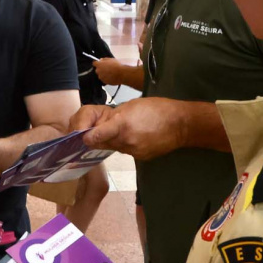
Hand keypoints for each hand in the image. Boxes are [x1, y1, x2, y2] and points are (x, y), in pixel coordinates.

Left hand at [69, 98, 186, 160]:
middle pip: (100, 143)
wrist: (182, 124)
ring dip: (110, 140)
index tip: (80, 134)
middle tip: (97, 128)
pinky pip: (125, 150)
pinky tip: (135, 135)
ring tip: (122, 128)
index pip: (93, 137)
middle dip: (96, 136)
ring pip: (112, 147)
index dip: (84, 136)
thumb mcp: (131, 105)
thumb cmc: (157, 108)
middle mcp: (125, 142)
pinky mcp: (140, 157)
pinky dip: (124, 144)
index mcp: (122, 125)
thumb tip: (97, 126)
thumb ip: (112, 117)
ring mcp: (133, 152)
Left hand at [93, 58, 125, 85]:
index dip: (97, 63)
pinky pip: (104, 79)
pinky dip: (107, 78)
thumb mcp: (111, 59)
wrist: (122, 74)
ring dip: (104, 74)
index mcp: (99, 65)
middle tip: (107, 68)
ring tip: (110, 73)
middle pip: (97, 70)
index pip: (94, 63)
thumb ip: (104, 59)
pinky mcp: (104, 82)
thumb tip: (101, 60)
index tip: (100, 63)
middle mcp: (98, 71)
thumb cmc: (117, 66)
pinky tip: (112, 77)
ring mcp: (101, 77)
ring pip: (101, 75)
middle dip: (101, 69)